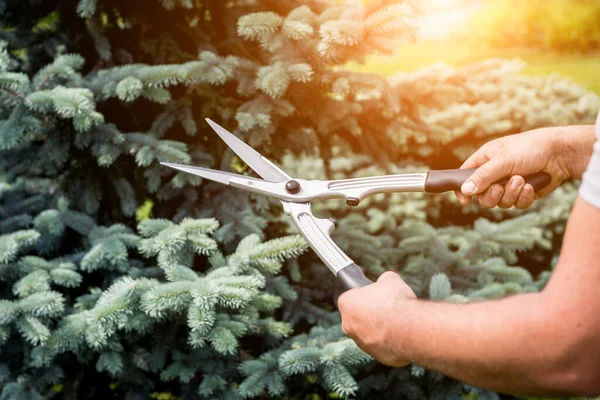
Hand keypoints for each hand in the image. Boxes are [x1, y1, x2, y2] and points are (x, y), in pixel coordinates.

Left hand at [338, 271, 416, 366]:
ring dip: (381, 328)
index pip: (351, 297)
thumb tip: (385, 280)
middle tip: (388, 308)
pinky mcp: (376, 356)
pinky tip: (402, 334)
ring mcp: (361, 343)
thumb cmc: (396, 302)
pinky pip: (382, 346)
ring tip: (398, 321)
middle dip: (371, 313)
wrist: (410, 328)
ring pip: (369, 333)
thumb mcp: (390, 279)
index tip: (376, 295)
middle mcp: (348, 326)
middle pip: (358, 317)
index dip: (365, 294)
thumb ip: (383, 280)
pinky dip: (391, 341)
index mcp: (346, 303)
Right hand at [455, 127, 572, 208]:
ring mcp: (510, 184)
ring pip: (501, 202)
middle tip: (500, 187)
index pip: (465, 176)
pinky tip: (532, 186)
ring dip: (511, 194)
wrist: (561, 153)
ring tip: (522, 181)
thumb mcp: (503, 160)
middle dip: (493, 195)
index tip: (465, 201)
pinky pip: (517, 204)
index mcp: (486, 159)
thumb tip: (465, 190)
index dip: (463, 189)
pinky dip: (524, 197)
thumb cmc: (530, 148)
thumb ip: (483, 176)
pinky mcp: (524, 193)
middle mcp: (495, 173)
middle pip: (483, 196)